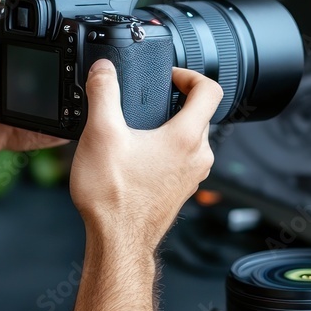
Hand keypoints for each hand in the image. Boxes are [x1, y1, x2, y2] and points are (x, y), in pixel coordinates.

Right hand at [69, 60, 222, 249]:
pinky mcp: (182, 188)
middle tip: (147, 100)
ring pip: (191, 137)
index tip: (169, 77)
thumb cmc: (114, 198)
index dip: (190, 74)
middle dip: (174, 101)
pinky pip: (182, 158)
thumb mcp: (101, 134)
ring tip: (139, 128)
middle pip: (199, 113)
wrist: (118, 242)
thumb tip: (104, 69)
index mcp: (186, 137)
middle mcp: (198, 156)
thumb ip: (103, 93)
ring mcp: (193, 174)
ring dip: (169, 125)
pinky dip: (166, 148)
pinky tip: (137, 156)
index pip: (210, 89)